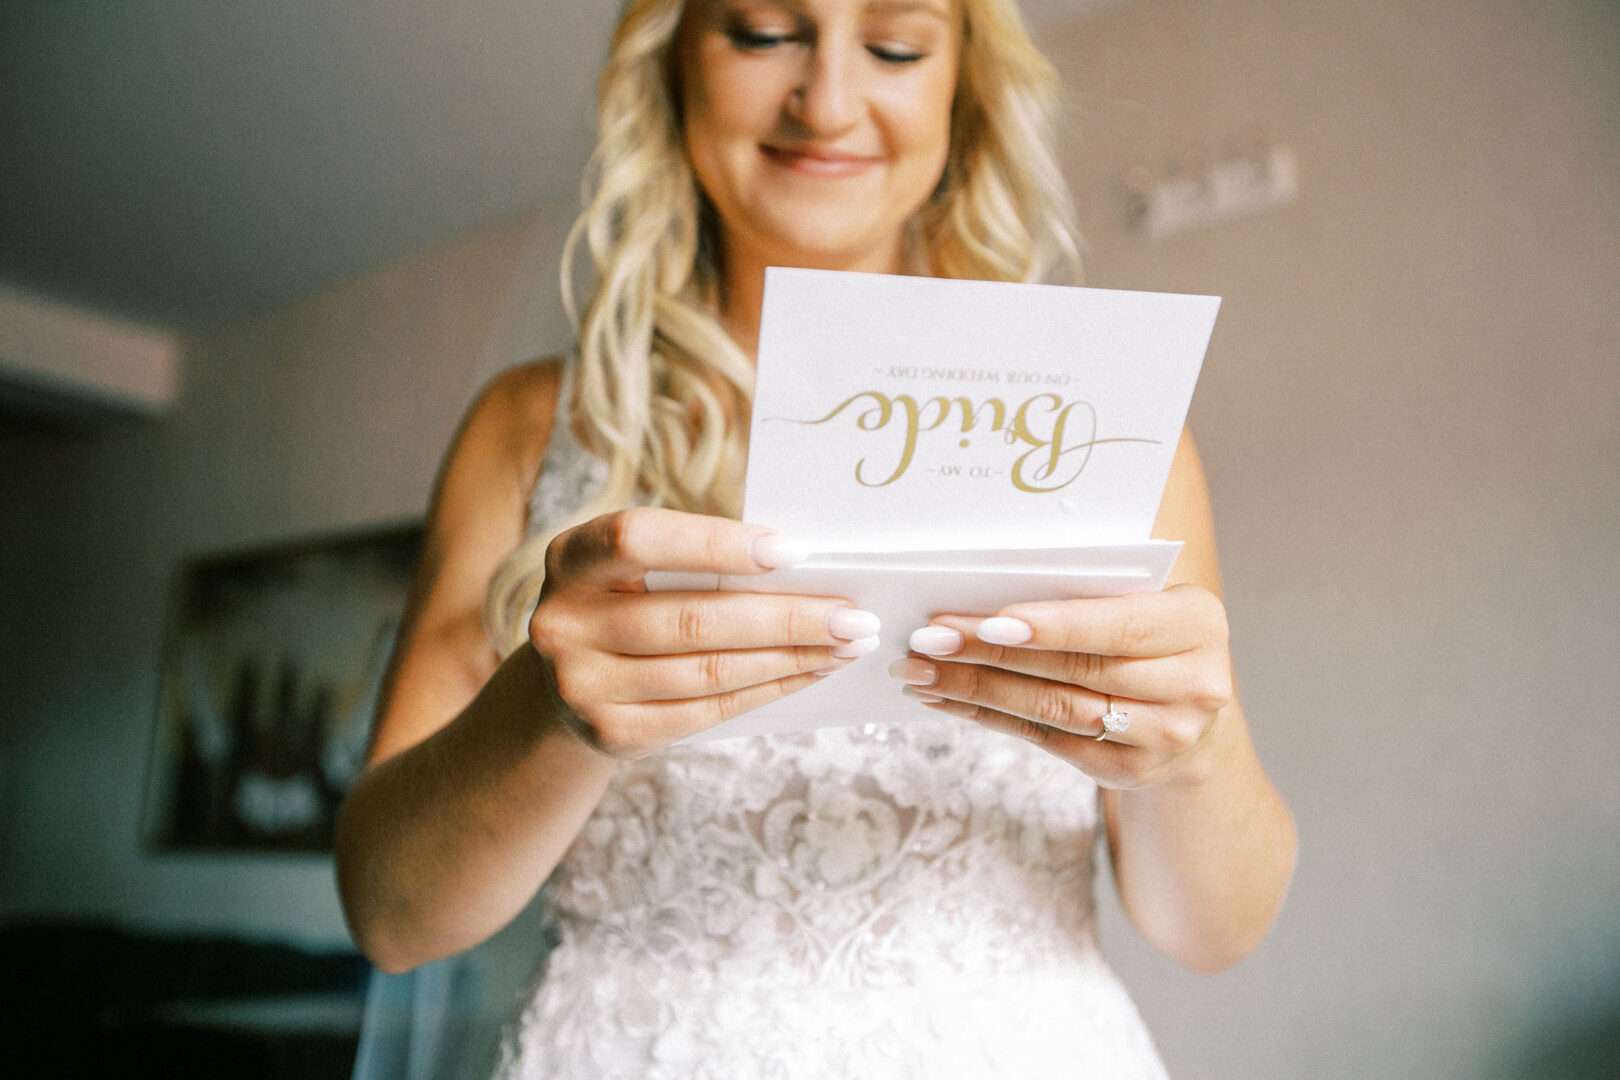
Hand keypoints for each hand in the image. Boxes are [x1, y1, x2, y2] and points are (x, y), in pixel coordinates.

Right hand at [530, 508, 878, 758]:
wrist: (567, 685)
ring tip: (846, 645)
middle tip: (853, 614)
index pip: (639, 539)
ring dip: (791, 658)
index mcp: (571, 559)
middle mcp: (564, 623)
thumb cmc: (627, 602)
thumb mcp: (637, 568)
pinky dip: (770, 689)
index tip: (793, 551)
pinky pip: (710, 711)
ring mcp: (584, 687)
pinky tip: (810, 672)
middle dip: (785, 617)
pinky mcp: (615, 734)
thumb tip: (803, 565)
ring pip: (709, 671)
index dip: (714, 543)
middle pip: (690, 619)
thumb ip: (696, 559)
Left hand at [891, 585, 1233, 787]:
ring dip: (977, 688)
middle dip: (992, 654)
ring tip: (922, 670)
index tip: (988, 622)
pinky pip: (1046, 740)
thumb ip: (1092, 592)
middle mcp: (1194, 685)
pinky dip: (988, 716)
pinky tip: (947, 698)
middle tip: (929, 638)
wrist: (1193, 714)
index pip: (1119, 626)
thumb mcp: (1146, 601)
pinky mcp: (1130, 771)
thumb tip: (988, 585)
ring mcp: (1166, 737)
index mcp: (1198, 623)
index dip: (1053, 626)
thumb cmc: (1151, 636)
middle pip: (1077, 670)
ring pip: (1055, 709)